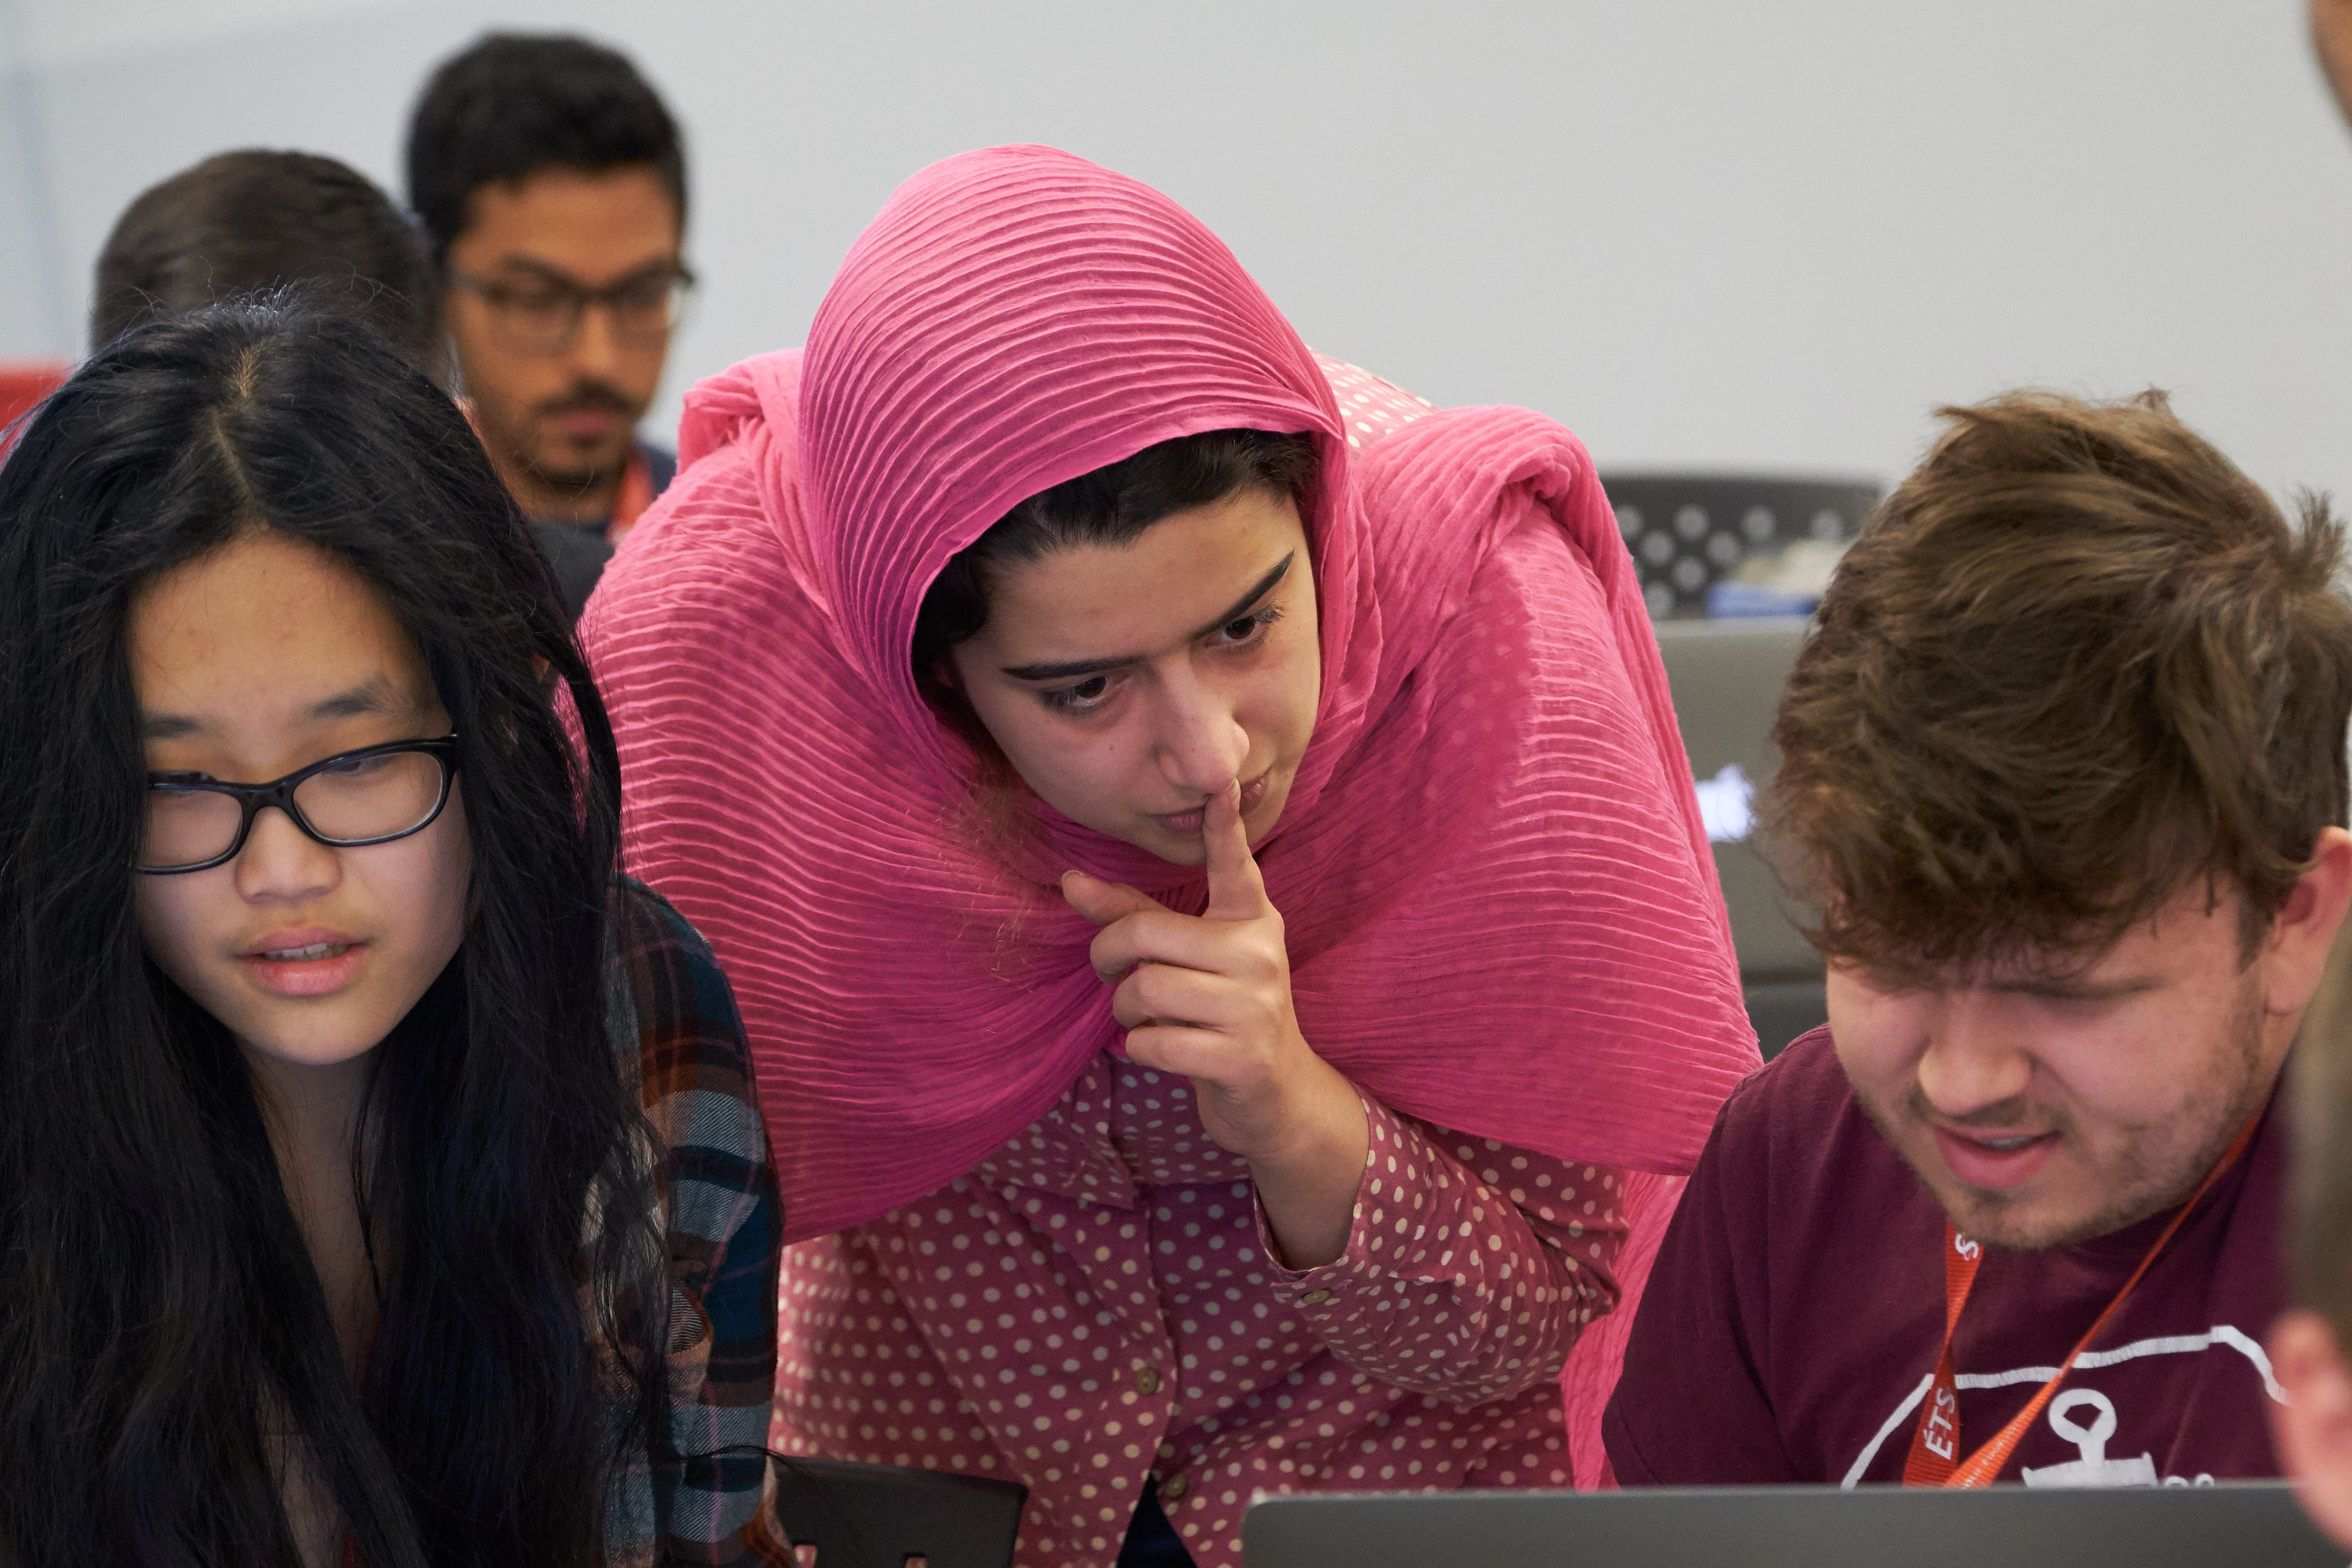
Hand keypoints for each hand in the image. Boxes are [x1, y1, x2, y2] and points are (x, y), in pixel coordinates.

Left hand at [1063, 780, 1368, 1264]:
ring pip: (1146, 988)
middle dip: (1108, 957)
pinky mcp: (1244, 1057)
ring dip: (1125, 1009)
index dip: (1225, 825)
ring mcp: (1256, 1006)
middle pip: (1147, 934)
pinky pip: (1155, 1041)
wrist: (1275, 1097)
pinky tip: (1160, 1049)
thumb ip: (1132, 916)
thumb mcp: (1188, 960)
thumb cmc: (1219, 1014)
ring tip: (1144, 1016)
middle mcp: (1259, 954)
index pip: (1235, 865)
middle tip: (1108, 974)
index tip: (1220, 780)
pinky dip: (1140, 1049)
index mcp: (1250, 920)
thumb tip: (1068, 879)